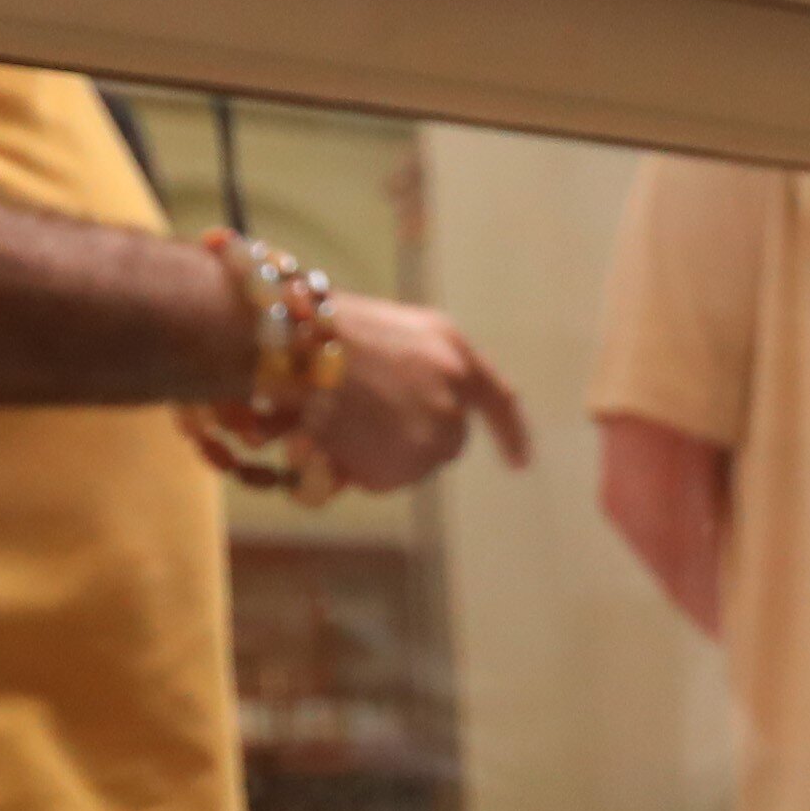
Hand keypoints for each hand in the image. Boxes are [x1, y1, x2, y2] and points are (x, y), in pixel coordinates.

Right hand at [306, 299, 531, 492]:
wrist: (288, 342)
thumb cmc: (315, 330)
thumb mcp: (381, 336)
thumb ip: (410, 373)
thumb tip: (402, 422)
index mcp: (450, 348)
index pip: (496, 397)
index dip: (509, 432)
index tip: (521, 463)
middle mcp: (455, 385)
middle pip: (449, 440)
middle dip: (411, 445)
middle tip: (361, 430)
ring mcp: (438, 421)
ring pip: (414, 464)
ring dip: (379, 458)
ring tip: (337, 430)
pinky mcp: (414, 455)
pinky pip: (387, 479)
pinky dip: (360, 473)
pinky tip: (332, 446)